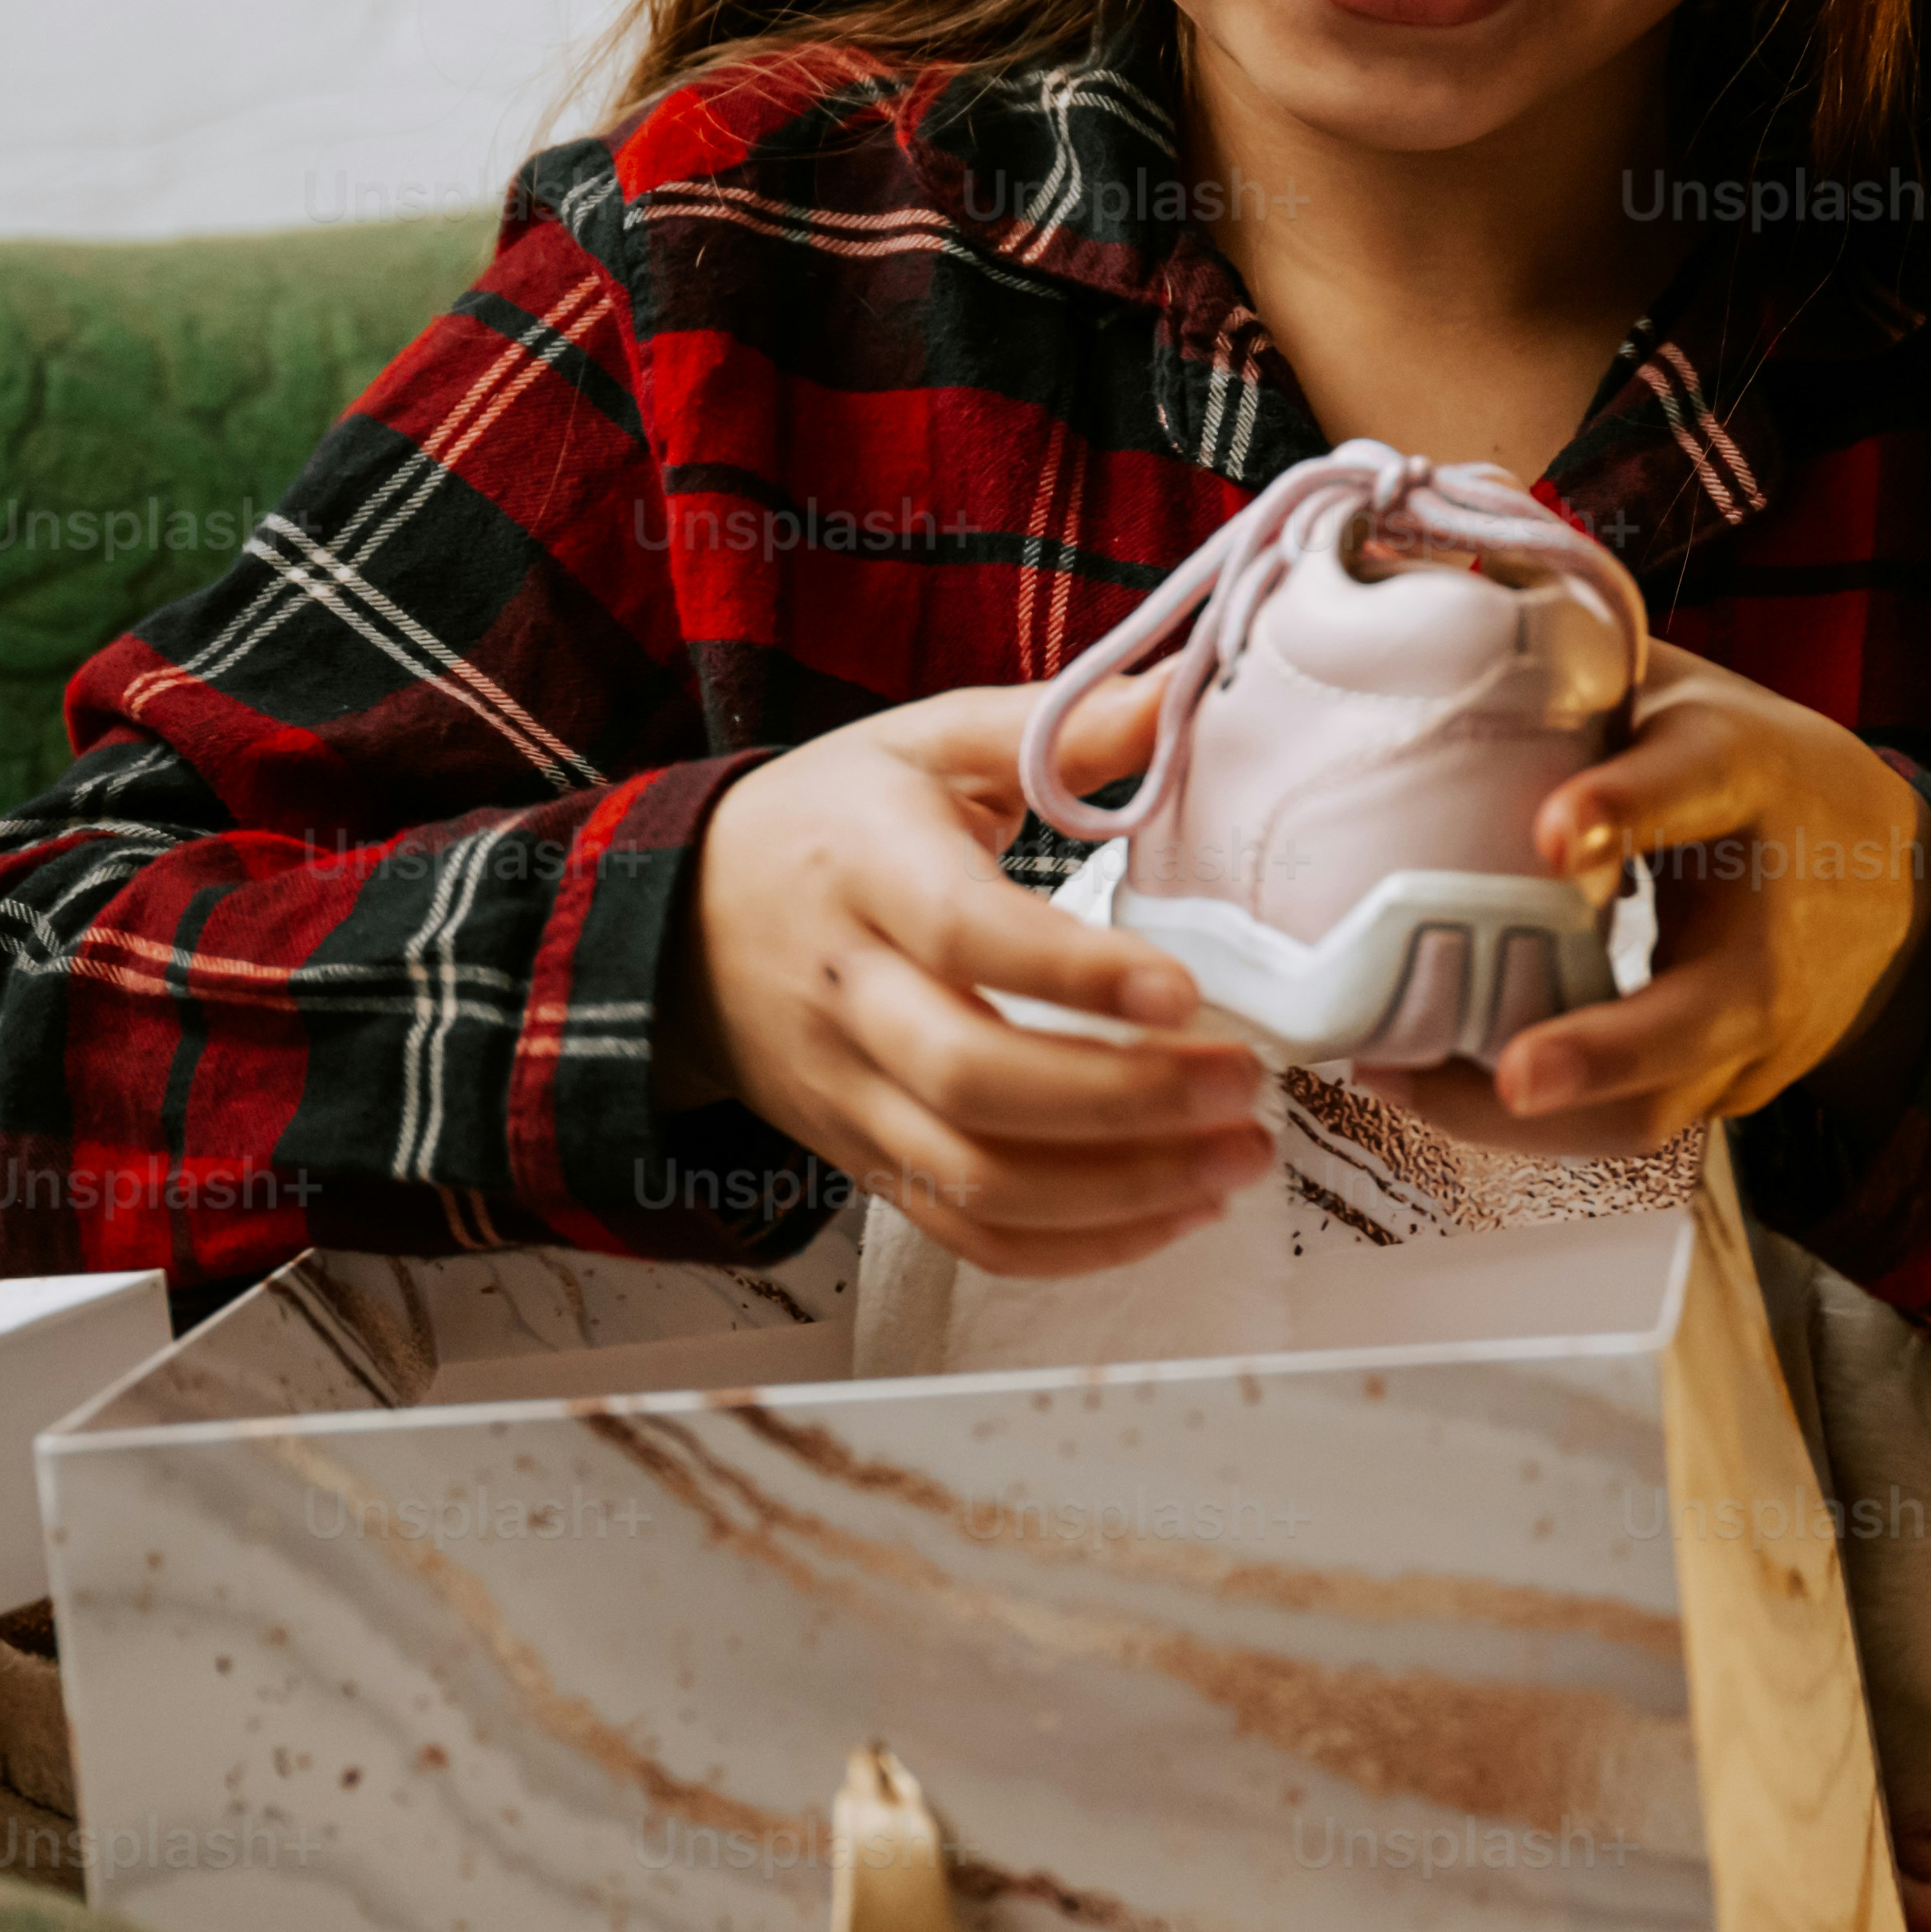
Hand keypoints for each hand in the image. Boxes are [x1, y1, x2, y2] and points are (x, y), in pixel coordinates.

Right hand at [674, 683, 1275, 1272]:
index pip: (964, 935)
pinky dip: (1076, 1245)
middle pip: (973, 1082)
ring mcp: (853, 1096)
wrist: (686, 924)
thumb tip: (1187, 686)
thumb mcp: (924, 744)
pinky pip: (967, 1232)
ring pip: (977, 1181)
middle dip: (1126, 1101)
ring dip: (1123, 1191)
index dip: (1073, 973)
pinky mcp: (865, 1162)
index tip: (1183, 988)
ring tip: (1238, 1157)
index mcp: (865, 871)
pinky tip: (1173, 1210)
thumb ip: (1056, 728)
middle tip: (1244, 1084)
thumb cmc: (830, 821)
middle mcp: (849, 997)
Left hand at [1381, 642, 1930, 1161]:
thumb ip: (1589, 674)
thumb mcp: (1693, 698)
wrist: (1896, 890)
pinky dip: (1534, 1127)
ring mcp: (1757, 1029)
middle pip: (1699, 1012)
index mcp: (1752, 781)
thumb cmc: (1758, 775)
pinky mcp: (1731, 1090)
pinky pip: (1631, 1125)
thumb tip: (1448, 608)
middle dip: (1604, 1051)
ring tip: (1400, 1079)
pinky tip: (1435, 1090)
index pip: (1697, 787)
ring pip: (1655, 1103)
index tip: (1550, 832)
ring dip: (1528, 1118)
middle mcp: (1767, 926)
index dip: (1627, 808)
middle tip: (1512, 1071)